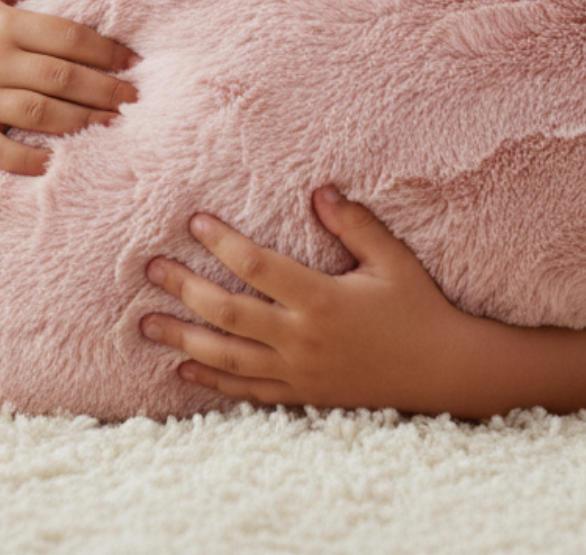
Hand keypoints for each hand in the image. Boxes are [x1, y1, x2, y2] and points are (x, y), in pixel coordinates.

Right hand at [0, 0, 138, 195]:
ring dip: (80, 120)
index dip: (106, 50)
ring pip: (38, 112)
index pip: (67, 36)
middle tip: (133, 97)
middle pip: (61, 76)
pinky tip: (53, 161)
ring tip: (112, 122)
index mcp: (3, 25)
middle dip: (104, 88)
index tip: (132, 61)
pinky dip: (25, 158)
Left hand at [138, 187, 471, 413]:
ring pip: (226, 357)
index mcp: (322, 300)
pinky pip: (247, 390)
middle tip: (150, 268)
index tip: (195, 222)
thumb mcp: (392, 260)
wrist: (441, 371)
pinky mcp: (302, 395)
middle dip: (184, 289)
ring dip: (182, 337)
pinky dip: (211, 380)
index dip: (223, 243)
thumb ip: (355, 224)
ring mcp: (298, 373)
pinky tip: (183, 368)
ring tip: (145, 322)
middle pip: (227, 313)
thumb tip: (319, 190)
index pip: (258, 268)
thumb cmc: (418, 308)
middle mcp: (302, 339)